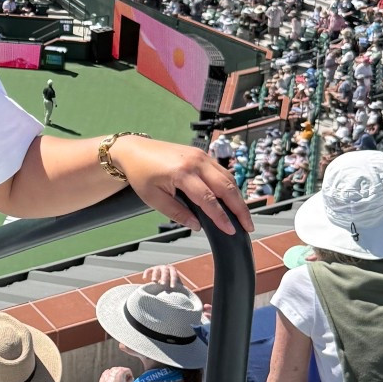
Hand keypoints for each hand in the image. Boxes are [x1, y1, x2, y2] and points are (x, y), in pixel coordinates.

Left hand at [95, 366, 133, 381]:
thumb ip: (131, 380)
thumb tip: (130, 379)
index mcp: (121, 371)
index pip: (128, 370)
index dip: (130, 375)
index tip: (129, 378)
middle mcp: (114, 369)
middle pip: (122, 369)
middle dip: (124, 374)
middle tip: (125, 380)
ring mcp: (109, 371)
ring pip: (115, 371)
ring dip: (118, 375)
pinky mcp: (104, 374)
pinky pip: (110, 373)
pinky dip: (112, 376)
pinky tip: (112, 381)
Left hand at [110, 137, 252, 238]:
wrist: (134, 150)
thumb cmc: (141, 173)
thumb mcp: (153, 199)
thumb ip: (177, 213)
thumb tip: (197, 225)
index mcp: (182, 173)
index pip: (208, 200)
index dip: (221, 217)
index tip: (230, 230)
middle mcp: (196, 162)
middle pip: (226, 187)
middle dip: (240, 208)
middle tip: (248, 226)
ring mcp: (201, 156)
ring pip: (228, 178)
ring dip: (238, 197)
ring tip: (244, 216)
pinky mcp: (202, 154)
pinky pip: (222, 171)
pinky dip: (230, 186)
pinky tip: (233, 199)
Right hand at [141, 264, 186, 290]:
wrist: (165, 275)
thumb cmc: (172, 282)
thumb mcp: (177, 283)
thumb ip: (179, 286)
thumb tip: (185, 293)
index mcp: (173, 270)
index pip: (174, 275)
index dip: (173, 281)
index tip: (173, 287)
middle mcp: (165, 268)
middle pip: (165, 272)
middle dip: (164, 278)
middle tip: (163, 284)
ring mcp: (158, 268)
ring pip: (156, 270)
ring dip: (155, 275)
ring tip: (154, 281)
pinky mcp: (151, 269)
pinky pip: (148, 270)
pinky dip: (146, 274)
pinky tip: (145, 279)